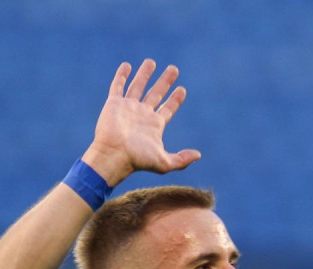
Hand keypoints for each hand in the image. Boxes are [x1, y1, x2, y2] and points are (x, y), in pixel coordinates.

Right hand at [82, 59, 200, 185]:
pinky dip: (121, 75)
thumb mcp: (164, 163)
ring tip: (151, 62)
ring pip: (138, 86)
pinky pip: (118, 86)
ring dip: (144, 74)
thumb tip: (198, 155)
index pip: (168, 108)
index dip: (175, 99)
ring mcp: (127, 108)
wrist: (114, 156)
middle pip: (156, 93)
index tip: (182, 90)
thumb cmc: (137, 160)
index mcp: (154, 125)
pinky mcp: (114, 104)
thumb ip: (181, 159)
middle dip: (165, 81)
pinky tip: (127, 65)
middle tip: (174, 69)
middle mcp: (142, 114)